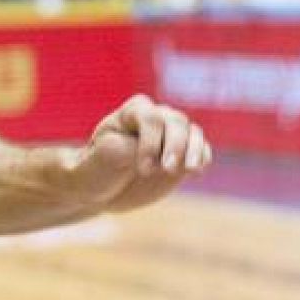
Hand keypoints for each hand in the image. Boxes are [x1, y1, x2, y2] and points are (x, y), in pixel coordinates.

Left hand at [71, 94, 211, 214]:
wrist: (102, 187)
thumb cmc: (95, 169)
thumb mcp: (101, 159)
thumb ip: (124, 150)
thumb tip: (149, 151)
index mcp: (133, 112)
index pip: (151, 118)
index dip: (151, 142)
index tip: (143, 169)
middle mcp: (156, 117)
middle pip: (176, 122)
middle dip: (175, 145)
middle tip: (167, 169)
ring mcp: (171, 135)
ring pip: (192, 132)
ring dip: (195, 149)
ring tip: (192, 169)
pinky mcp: (183, 154)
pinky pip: (201, 149)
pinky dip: (203, 157)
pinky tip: (198, 171)